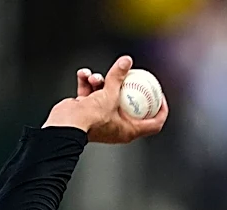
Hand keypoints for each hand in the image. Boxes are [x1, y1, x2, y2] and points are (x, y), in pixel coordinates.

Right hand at [42, 56, 167, 143]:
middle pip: (131, 106)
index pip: (154, 124)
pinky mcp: (88, 112)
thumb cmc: (90, 117)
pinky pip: (91, 94)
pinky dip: (87, 83)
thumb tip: (127, 61)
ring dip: (101, 82)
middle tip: (135, 76)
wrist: (65, 125)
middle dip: (130, 89)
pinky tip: (84, 75)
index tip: (160, 95)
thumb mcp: (109, 94)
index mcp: (129, 131)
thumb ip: (117, 77)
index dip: (161, 110)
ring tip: (95, 77)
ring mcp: (103, 120)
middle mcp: (118, 127)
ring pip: (108, 96)